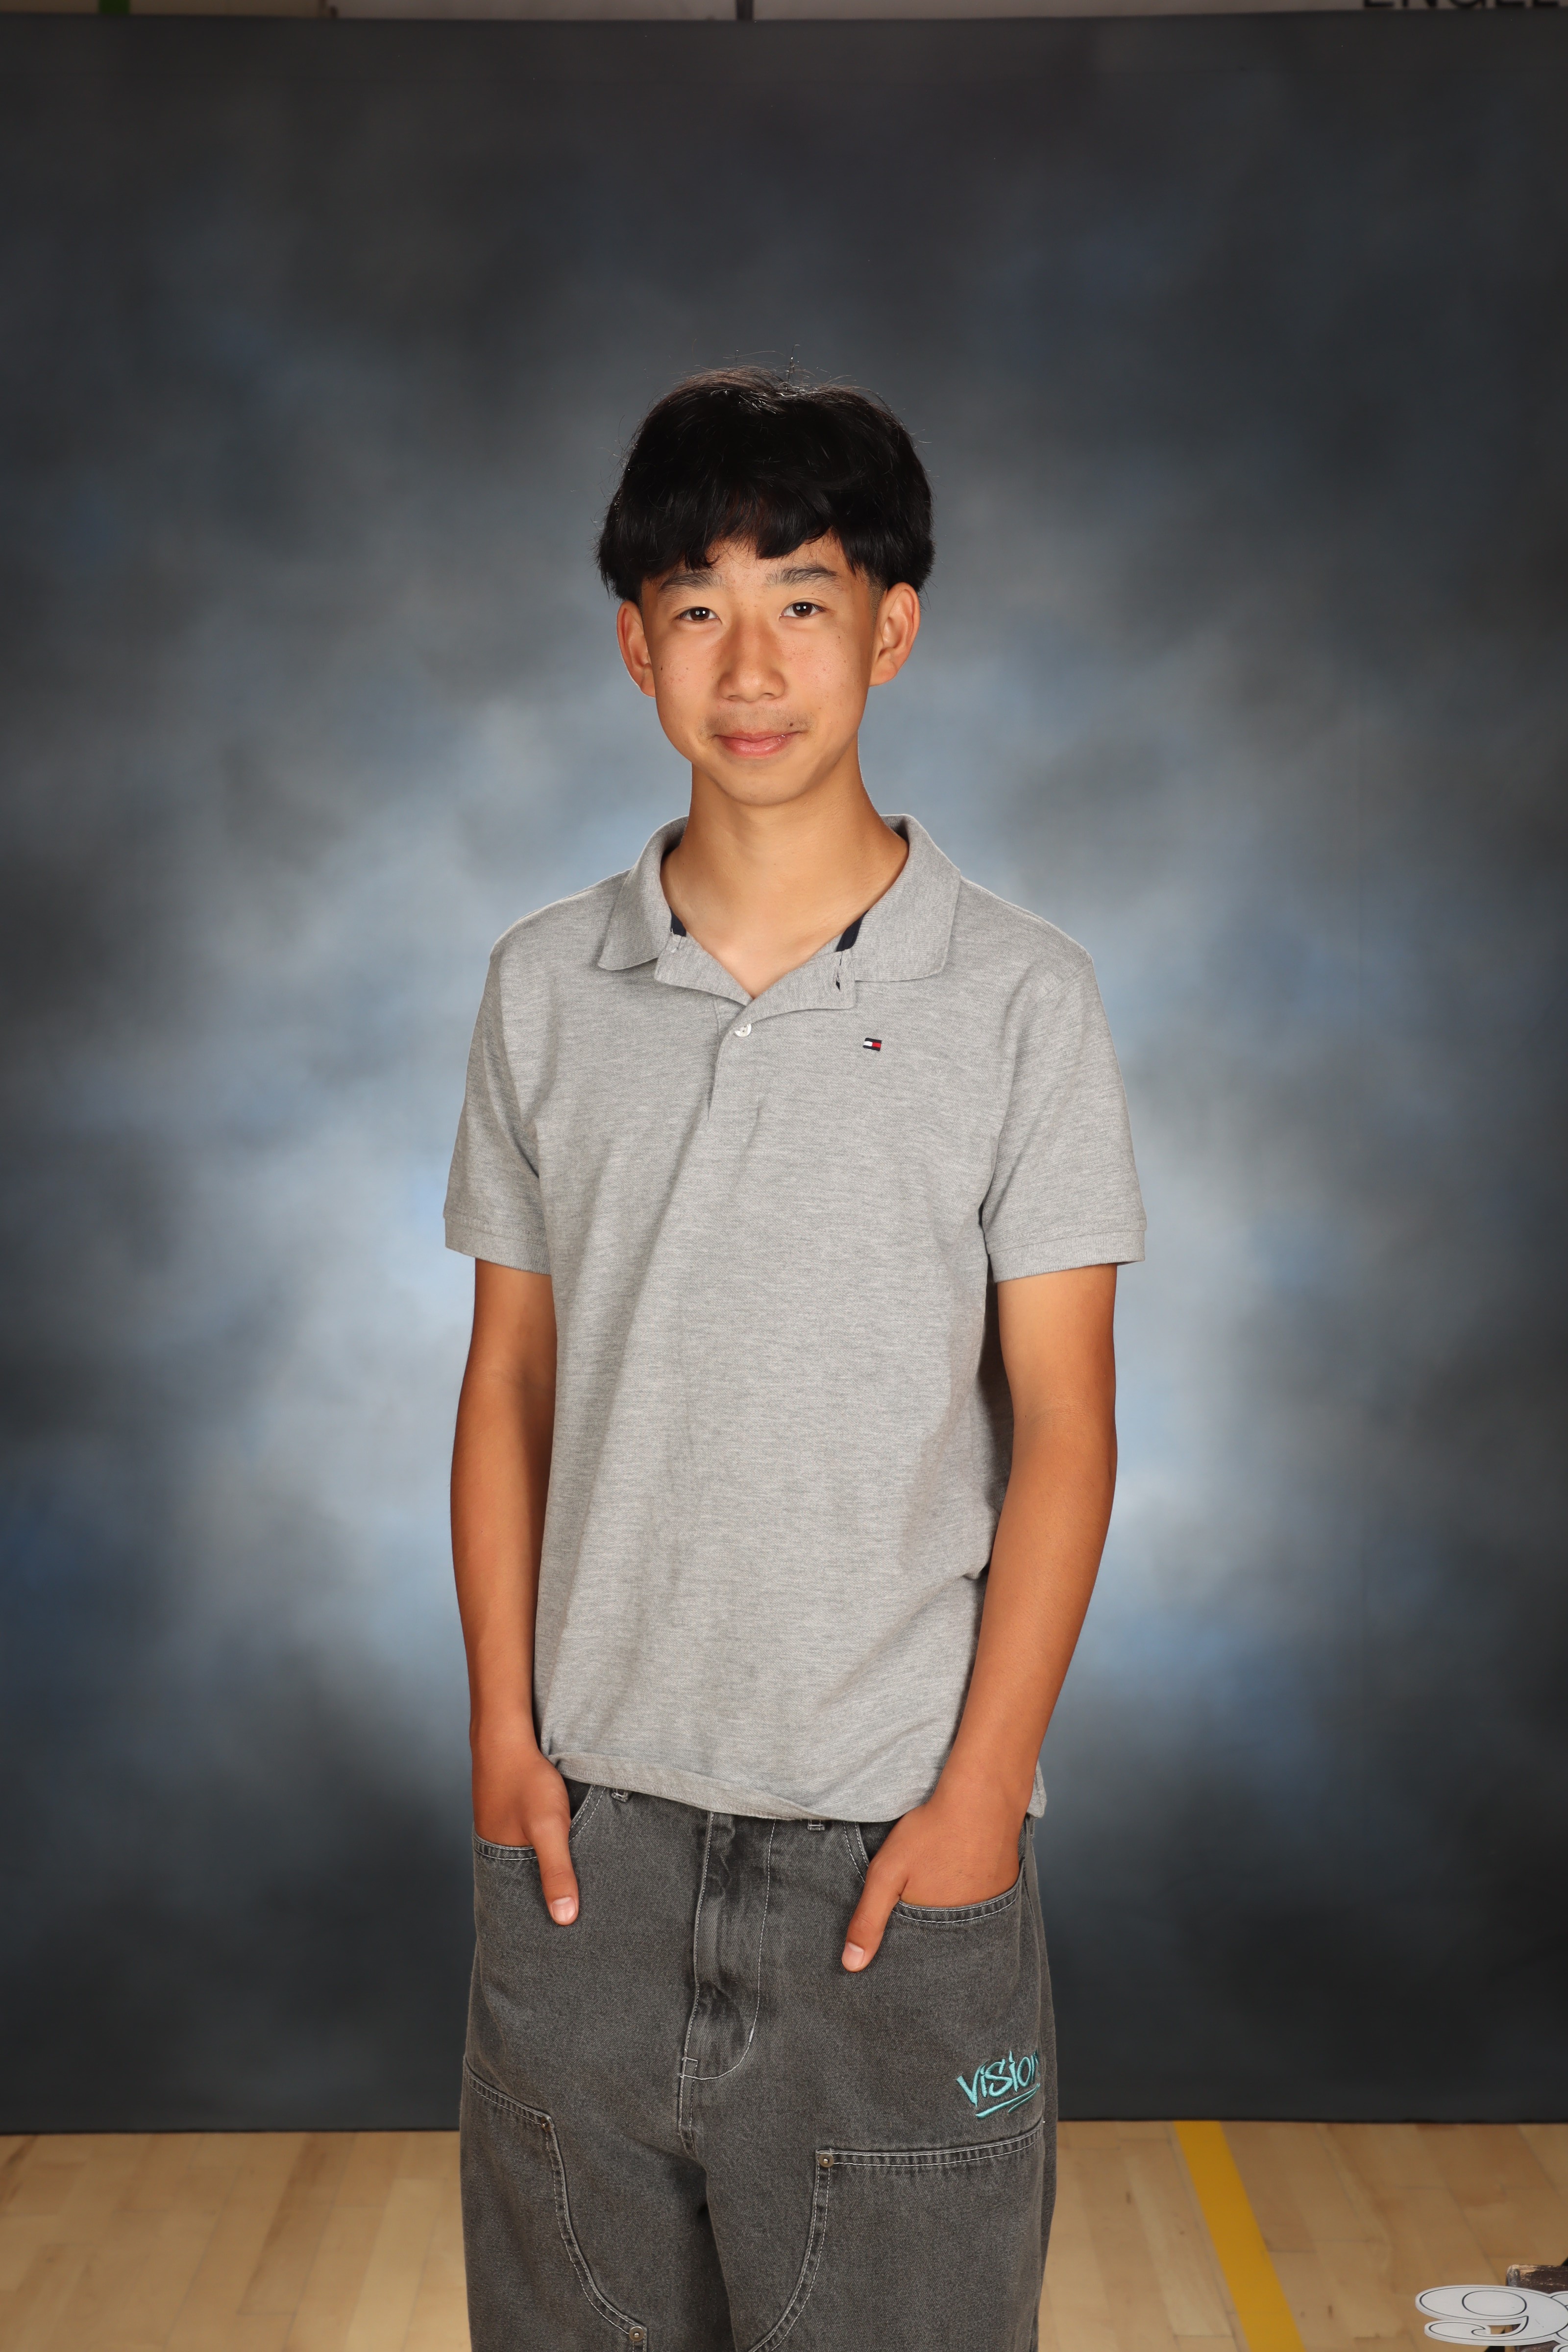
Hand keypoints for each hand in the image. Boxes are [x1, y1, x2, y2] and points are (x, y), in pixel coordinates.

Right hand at [472, 1720, 579, 1925]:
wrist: (506, 1734)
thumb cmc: (526, 1781)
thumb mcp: (549, 1828)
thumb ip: (557, 1872)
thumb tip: (565, 1920)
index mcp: (500, 1862)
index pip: (521, 1904)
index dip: (541, 1918)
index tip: (568, 1936)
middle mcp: (498, 1849)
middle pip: (527, 1882)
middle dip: (548, 1897)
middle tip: (579, 1917)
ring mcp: (505, 1829)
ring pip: (531, 1858)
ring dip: (550, 1867)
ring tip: (577, 1886)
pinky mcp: (515, 1812)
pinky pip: (533, 1838)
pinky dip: (548, 1845)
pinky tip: (566, 1843)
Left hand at [842, 1773, 1023, 1971]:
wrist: (981, 1799)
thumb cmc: (931, 1833)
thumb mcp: (887, 1874)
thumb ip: (868, 1920)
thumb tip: (851, 1966)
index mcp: (941, 1931)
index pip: (920, 1954)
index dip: (905, 1939)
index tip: (899, 1917)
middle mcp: (973, 1928)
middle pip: (942, 1936)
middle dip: (927, 1921)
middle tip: (922, 1885)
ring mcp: (994, 1906)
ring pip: (962, 1917)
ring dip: (950, 1905)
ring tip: (939, 1875)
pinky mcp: (1006, 1886)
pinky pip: (982, 1899)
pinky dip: (969, 1890)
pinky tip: (960, 1866)